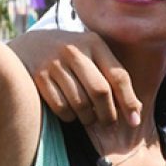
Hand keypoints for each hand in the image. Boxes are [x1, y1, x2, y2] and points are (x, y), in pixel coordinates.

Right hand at [14, 30, 141, 126]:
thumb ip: (111, 76)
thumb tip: (136, 112)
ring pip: (80, 103)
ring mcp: (54, 63)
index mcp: (94, 43)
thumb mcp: (91, 55)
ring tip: (90, 118)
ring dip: (88, 118)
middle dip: (108, 114)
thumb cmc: (70, 56)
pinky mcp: (38, 77)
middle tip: (109, 123)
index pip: (118, 76)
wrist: (29, 45)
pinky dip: (70, 117)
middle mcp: (74, 50)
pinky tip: (71, 114)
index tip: (134, 122)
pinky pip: (61, 108)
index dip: (129, 102)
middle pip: (100, 91)